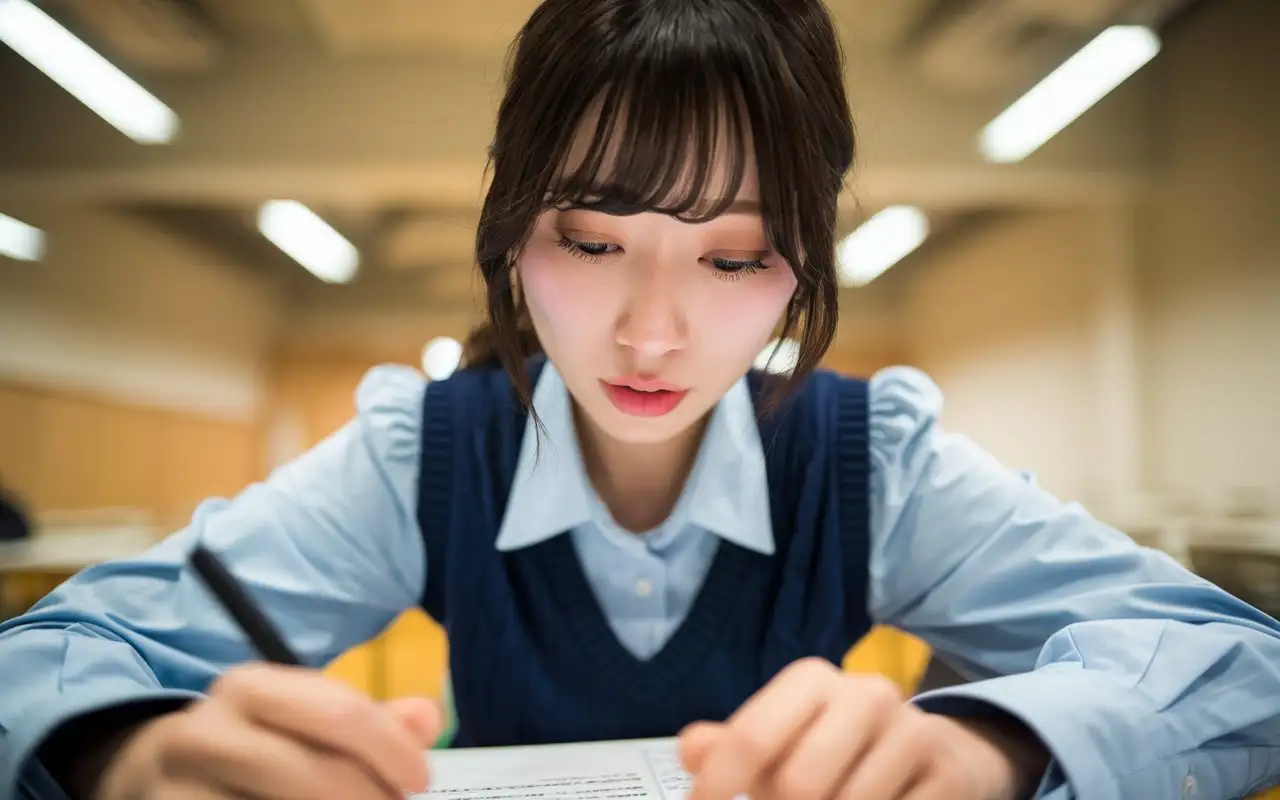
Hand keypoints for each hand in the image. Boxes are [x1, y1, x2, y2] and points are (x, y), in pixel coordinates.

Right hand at [95, 664, 440, 799]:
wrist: (144, 774)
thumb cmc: (249, 745)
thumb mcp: (300, 718)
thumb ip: (369, 721)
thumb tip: (426, 720)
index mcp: (250, 688)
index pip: (337, 712)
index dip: (390, 750)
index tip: (420, 781)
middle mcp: (207, 734)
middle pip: (309, 775)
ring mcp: (177, 790)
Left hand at [679, 658, 1045, 799]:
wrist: (938, 752)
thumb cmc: (839, 750)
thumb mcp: (784, 741)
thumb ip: (732, 747)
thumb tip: (691, 750)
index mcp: (813, 681)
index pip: (752, 736)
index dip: (718, 784)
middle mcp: (866, 695)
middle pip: (798, 784)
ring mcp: (913, 732)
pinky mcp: (950, 775)